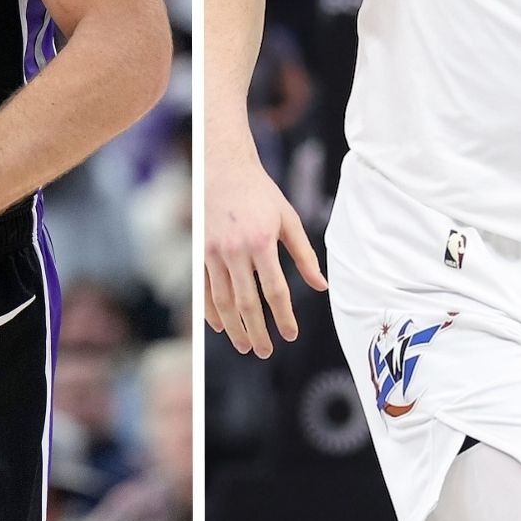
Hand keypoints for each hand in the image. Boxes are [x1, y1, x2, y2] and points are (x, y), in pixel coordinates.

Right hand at [204, 148, 326, 358]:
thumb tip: (321, 286)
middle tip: (266, 352)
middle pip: (246, 303)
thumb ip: (304, 255)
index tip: (291, 335)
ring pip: (223, 301)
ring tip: (245, 346)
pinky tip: (220, 327)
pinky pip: (204, 289)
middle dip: (257, 331)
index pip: (274, 289)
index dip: (283, 316)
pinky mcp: (198, 252)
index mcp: (261, 242)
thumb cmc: (262, 194)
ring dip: (234, 328)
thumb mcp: (289, 219)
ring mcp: (212, 252)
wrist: (222, 168)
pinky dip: (210, 312)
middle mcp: (234, 250)